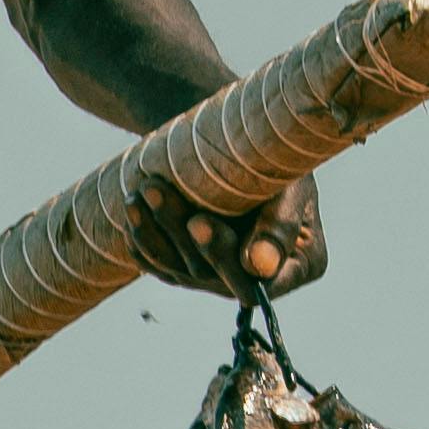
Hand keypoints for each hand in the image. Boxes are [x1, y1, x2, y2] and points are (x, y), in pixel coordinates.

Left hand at [122, 149, 326, 305]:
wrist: (257, 145)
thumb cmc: (285, 157)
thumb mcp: (293, 183)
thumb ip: (281, 226)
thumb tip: (259, 267)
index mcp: (298, 266)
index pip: (256, 283)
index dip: (224, 257)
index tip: (200, 221)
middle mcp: (257, 279)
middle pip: (213, 276)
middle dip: (181, 235)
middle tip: (156, 192)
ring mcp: (221, 277)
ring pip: (181, 269)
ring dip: (155, 233)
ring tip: (139, 192)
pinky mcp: (191, 268)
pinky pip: (162, 264)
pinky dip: (144, 241)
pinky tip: (131, 212)